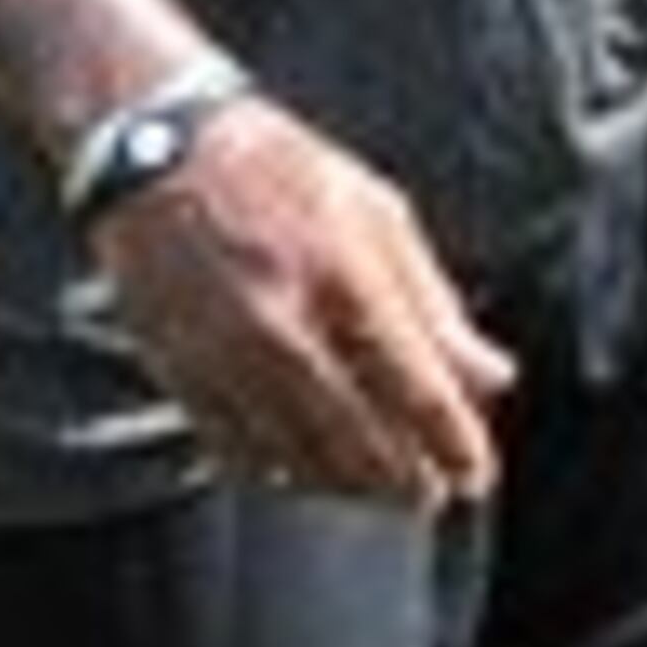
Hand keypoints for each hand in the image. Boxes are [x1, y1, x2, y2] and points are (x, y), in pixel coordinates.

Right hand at [75, 93, 512, 507]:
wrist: (155, 152)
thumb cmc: (278, 172)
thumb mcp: (378, 215)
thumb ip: (435, 305)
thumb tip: (491, 374)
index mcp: (348, 281)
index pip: (419, 394)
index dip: (456, 448)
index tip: (475, 474)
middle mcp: (286, 329)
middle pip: (362, 444)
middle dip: (407, 482)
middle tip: (432, 494)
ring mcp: (228, 358)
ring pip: (301, 459)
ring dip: (350, 486)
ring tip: (379, 489)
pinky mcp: (183, 373)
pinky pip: (239, 451)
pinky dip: (281, 472)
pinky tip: (306, 471)